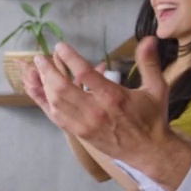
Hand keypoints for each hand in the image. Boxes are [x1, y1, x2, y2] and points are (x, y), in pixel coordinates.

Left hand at [29, 40, 190, 189]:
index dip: (70, 58)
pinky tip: (35, 90)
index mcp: (113, 97)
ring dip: (42, 85)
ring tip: (34, 71)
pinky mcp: (79, 132)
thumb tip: (149, 39)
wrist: (148, 150)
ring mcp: (84, 124)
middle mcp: (95, 111)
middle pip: (62, 89)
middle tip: (39, 58)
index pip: (85, 74)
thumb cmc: (151, 118)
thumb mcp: (156, 88)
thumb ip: (149, 63)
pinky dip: (43, 102)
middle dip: (48, 71)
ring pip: (55, 103)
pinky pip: (55, 116)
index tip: (60, 47)